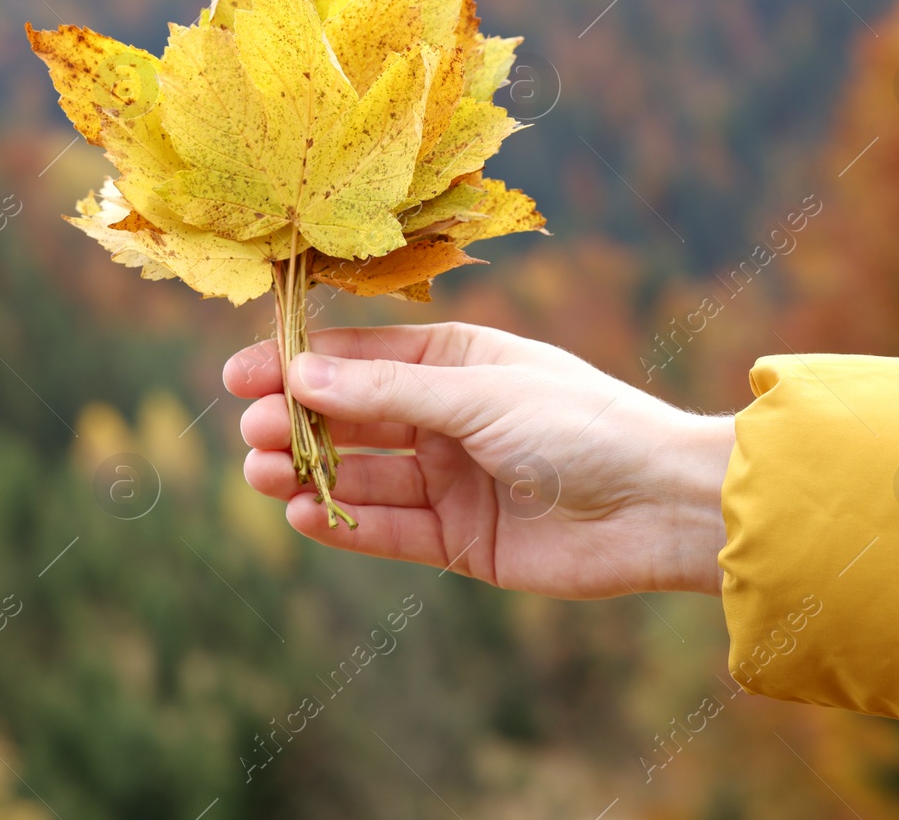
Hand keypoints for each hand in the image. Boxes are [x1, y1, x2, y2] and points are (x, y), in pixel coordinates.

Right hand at [223, 322, 733, 598]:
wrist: (659, 508)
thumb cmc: (581, 426)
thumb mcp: (479, 395)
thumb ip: (389, 392)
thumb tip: (302, 373)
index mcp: (458, 361)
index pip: (362, 358)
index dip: (300, 365)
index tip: (239, 375)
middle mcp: (449, 418)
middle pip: (354, 418)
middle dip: (299, 422)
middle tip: (251, 431)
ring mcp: (453, 479)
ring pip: (364, 474)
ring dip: (311, 471)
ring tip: (263, 472)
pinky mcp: (461, 540)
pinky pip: (390, 529)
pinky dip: (347, 523)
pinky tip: (304, 514)